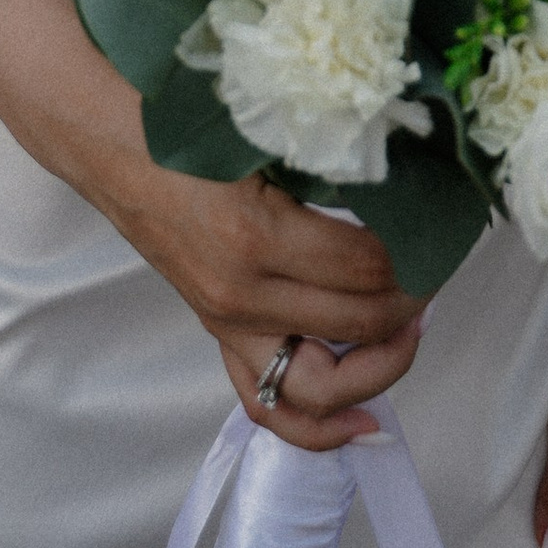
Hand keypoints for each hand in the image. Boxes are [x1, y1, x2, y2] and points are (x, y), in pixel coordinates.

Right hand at [93, 150, 425, 452]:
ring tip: (410, 333)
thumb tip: (406, 184)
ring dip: (380, 368)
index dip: (414, 255)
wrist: (107, 140)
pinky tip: (365, 421)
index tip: (440, 233)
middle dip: (410, 303)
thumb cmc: (181, 120)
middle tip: (436, 271)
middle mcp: (241, 295)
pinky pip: (268, 406)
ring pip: (320, 389)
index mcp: (254, 237)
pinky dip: (321, 427)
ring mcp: (226, 323)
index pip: (365, 269)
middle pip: (356, 326)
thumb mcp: (263, 132)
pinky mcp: (217, 333)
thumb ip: (327, 162)